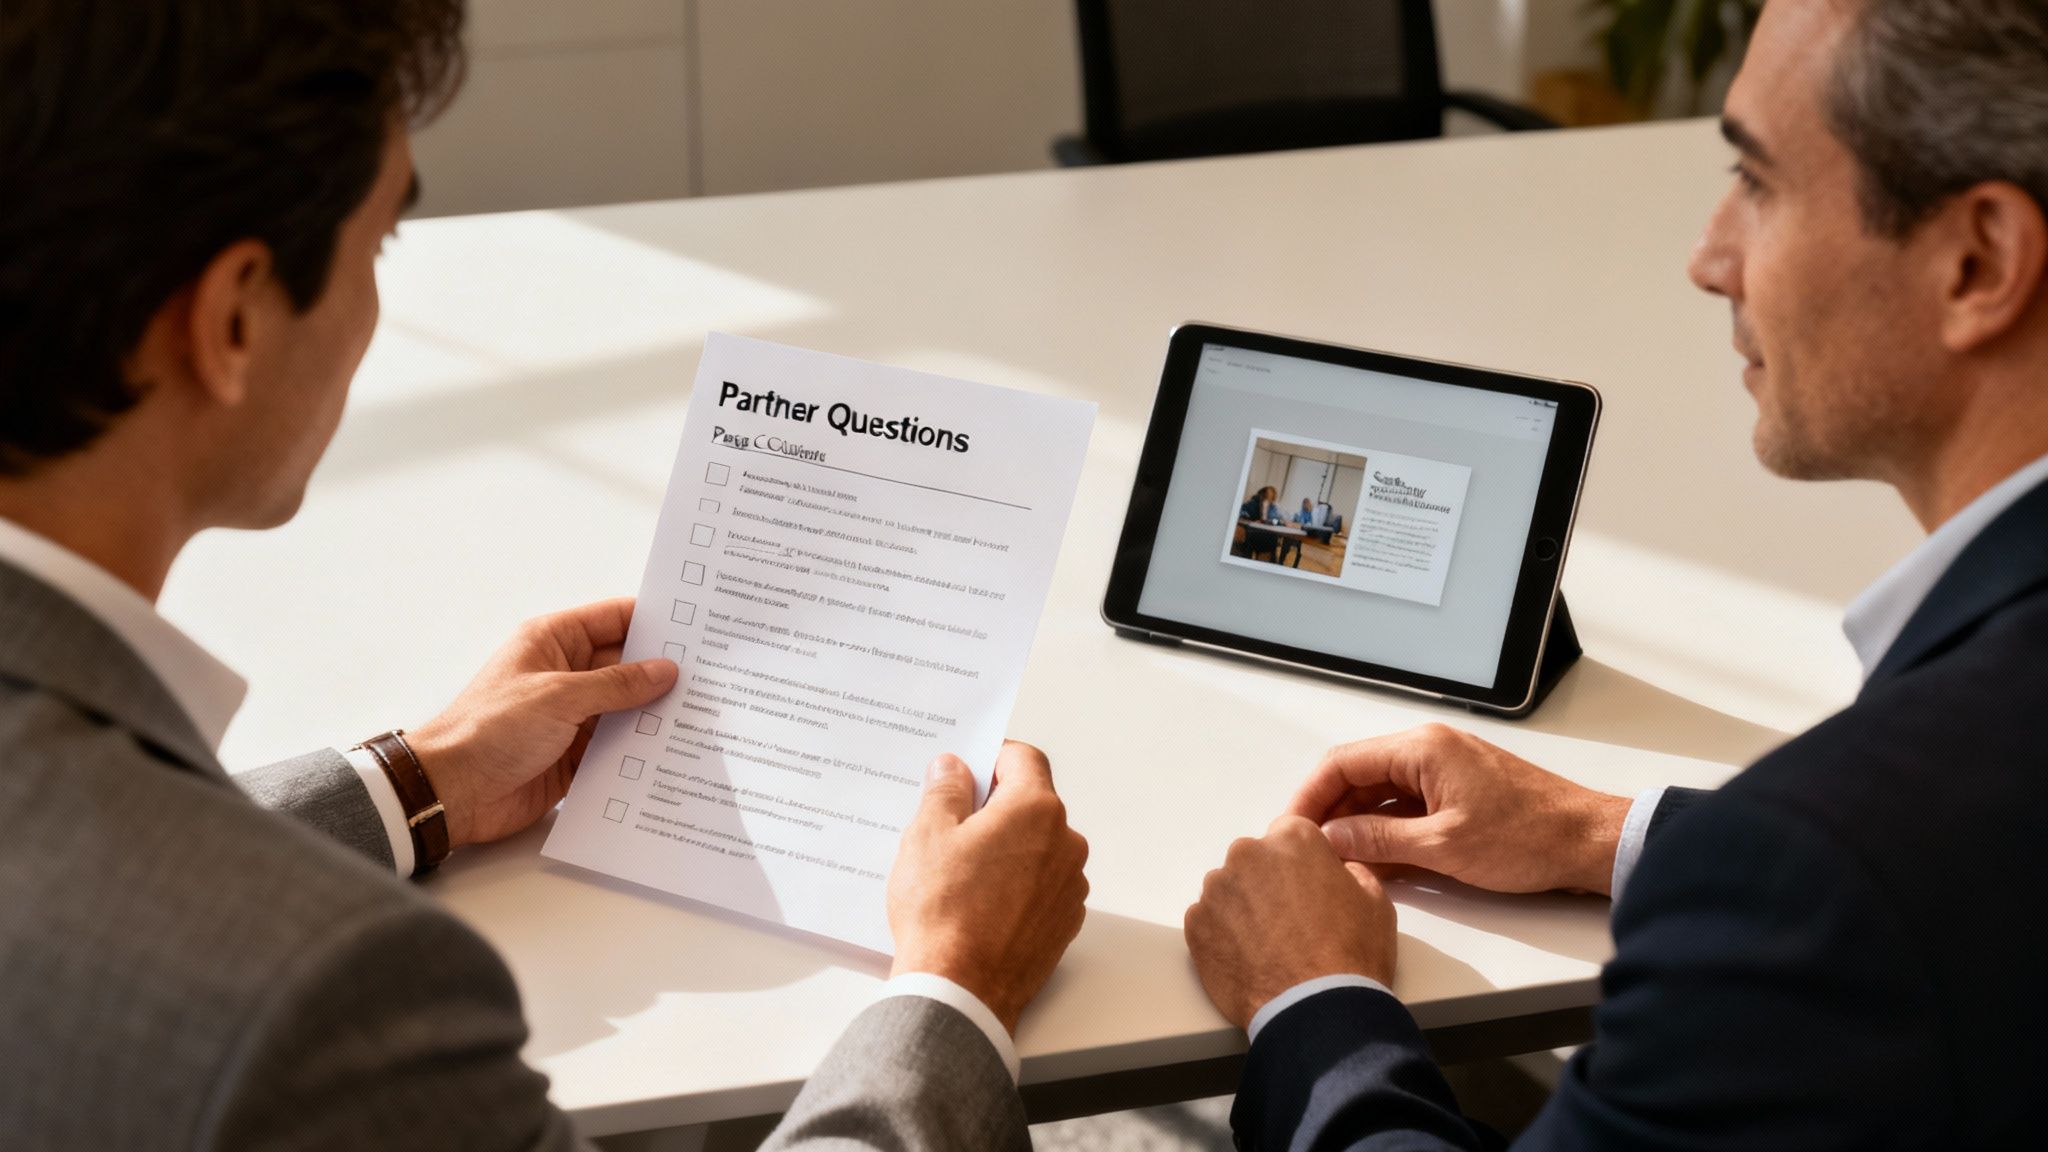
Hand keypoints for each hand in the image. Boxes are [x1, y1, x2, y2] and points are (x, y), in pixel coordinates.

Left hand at [407, 598, 677, 849]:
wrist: (452, 792)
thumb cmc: (489, 730)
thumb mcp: (559, 696)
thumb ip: (616, 684)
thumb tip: (663, 671)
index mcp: (552, 642)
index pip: (613, 619)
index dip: (653, 620)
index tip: (696, 627)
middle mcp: (564, 675)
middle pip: (626, 665)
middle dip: (663, 671)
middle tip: (712, 676)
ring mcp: (570, 717)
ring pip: (626, 708)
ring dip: (654, 714)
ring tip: (704, 714)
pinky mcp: (573, 755)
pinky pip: (616, 747)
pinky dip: (640, 750)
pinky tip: (672, 752)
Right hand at [887, 742, 1088, 1033]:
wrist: (961, 990)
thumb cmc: (943, 913)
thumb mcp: (928, 835)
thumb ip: (946, 789)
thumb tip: (955, 768)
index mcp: (1036, 810)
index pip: (1023, 758)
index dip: (991, 757)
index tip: (967, 771)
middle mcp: (1065, 843)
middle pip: (1032, 804)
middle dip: (995, 808)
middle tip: (951, 826)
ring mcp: (1070, 885)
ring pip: (1037, 847)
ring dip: (1008, 848)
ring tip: (962, 874)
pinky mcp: (1065, 921)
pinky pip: (1042, 885)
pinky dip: (1017, 884)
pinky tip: (980, 903)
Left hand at [1184, 816, 1395, 1031]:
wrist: (1317, 1010)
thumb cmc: (1350, 955)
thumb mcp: (1374, 899)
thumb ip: (1349, 870)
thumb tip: (1337, 872)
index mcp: (1292, 839)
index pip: (1290, 836)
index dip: (1301, 865)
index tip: (1306, 890)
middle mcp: (1248, 854)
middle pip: (1255, 861)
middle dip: (1269, 884)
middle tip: (1291, 923)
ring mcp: (1217, 890)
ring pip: (1229, 890)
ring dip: (1244, 909)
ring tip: (1270, 946)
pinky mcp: (1195, 925)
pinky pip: (1209, 921)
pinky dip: (1224, 935)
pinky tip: (1249, 959)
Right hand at [1290, 723, 1631, 895]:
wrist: (1588, 842)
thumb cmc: (1528, 836)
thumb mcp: (1442, 846)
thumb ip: (1378, 839)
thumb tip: (1331, 839)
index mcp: (1421, 748)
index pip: (1342, 762)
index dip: (1310, 797)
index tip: (1290, 829)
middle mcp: (1429, 750)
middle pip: (1358, 776)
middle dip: (1330, 813)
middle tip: (1307, 851)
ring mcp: (1445, 771)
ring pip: (1381, 794)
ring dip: (1358, 825)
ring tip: (1335, 862)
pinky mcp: (1458, 794)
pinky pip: (1407, 807)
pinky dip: (1388, 831)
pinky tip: (1374, 862)